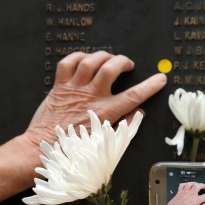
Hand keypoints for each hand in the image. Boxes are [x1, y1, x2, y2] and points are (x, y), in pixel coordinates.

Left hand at [26, 51, 166, 148]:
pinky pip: (67, 63)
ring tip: (109, 59)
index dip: (149, 86)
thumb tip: (138, 113)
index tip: (160, 79)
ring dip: (103, 56)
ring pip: (90, 61)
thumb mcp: (104, 142)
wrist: (44, 147)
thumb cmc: (73, 148)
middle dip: (123, 62)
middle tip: (128, 65)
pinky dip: (77, 57)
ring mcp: (73, 90)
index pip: (132, 96)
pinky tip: (85, 60)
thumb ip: (123, 125)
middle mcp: (90, 97)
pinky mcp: (59, 87)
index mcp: (103, 113)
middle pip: (110, 69)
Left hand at [167, 183, 204, 204]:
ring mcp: (184, 192)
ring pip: (191, 183)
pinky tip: (188, 186)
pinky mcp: (179, 192)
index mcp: (195, 200)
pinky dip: (186, 184)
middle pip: (198, 185)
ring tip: (198, 186)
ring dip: (195, 183)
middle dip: (203, 185)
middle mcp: (190, 194)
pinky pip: (183, 184)